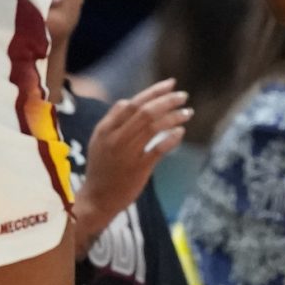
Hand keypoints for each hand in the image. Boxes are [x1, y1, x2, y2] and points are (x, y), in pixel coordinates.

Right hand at [79, 78, 189, 228]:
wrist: (96, 199)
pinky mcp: (139, 168)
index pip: (133, 103)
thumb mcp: (99, 140)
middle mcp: (116, 138)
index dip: (153, 91)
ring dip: (173, 117)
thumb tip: (130, 101)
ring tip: (188, 112)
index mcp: (106, 128)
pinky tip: (181, 132)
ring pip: (153, 127)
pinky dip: (171, 138)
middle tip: (183, 95)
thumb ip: (114, 120)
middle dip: (167, 100)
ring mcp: (128, 153)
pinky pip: (159, 149)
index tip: (170, 85)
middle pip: (145, 111)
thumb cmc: (101, 168)